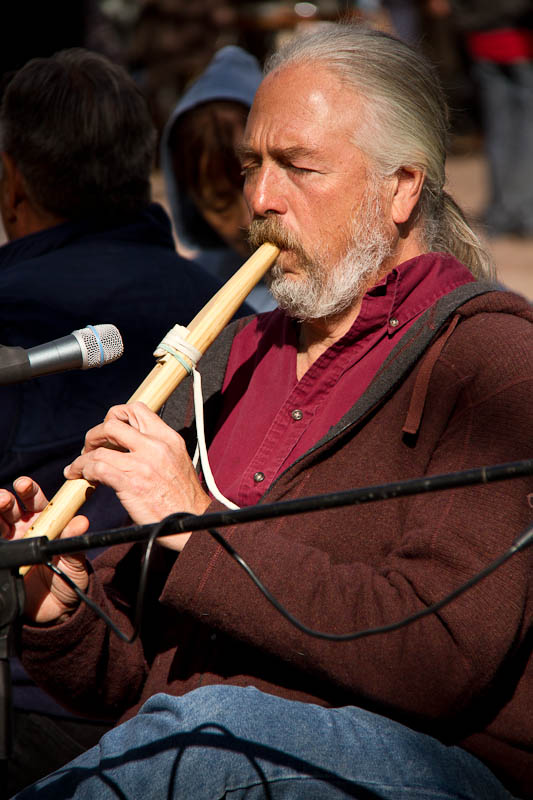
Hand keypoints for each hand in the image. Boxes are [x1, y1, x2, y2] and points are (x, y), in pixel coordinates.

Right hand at [0, 477, 89, 623]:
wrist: (57, 608)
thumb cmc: (70, 578)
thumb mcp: (75, 561)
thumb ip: (74, 543)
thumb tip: (82, 522)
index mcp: (47, 521)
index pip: (36, 500)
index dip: (29, 490)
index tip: (24, 485)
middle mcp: (27, 527)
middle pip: (13, 507)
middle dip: (7, 499)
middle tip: (5, 498)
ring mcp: (13, 541)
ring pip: (0, 521)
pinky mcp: (6, 556)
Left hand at [65, 402, 210, 550]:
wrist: (191, 522)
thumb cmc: (183, 499)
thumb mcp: (176, 461)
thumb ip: (156, 448)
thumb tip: (127, 444)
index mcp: (168, 438)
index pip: (136, 409)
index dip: (115, 415)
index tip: (108, 431)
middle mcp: (156, 446)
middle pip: (112, 423)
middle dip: (94, 434)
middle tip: (90, 448)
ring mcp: (143, 463)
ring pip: (99, 448)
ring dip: (83, 458)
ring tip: (80, 468)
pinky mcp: (131, 483)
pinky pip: (96, 468)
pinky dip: (84, 471)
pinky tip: (84, 478)